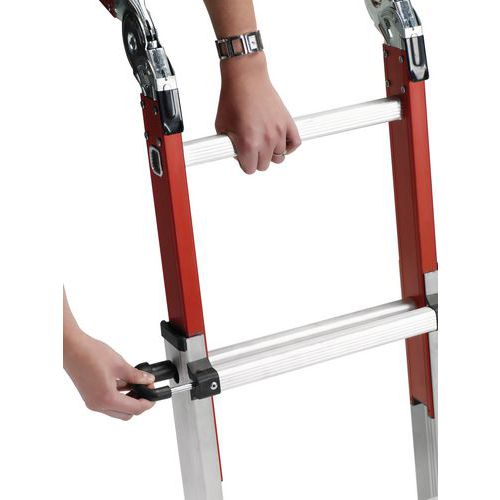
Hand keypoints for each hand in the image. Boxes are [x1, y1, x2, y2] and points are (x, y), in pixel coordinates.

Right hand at [64, 328, 155, 420]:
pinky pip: (108, 402)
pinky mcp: (89, 396)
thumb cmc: (90, 354)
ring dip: (128, 400)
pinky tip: (124, 382)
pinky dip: (118, 396)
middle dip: (139, 403)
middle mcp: (98, 405)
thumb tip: (147, 380)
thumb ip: (136, 375)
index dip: (148, 402)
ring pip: (117, 409)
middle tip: (146, 388)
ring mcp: (92, 402)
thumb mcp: (119, 365)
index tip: (154, 393)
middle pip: (126, 414)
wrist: (71, 348)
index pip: (134, 409)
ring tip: (136, 383)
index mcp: (107, 399)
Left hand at [215, 53, 300, 173]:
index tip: (242, 156)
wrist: (246, 78)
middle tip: (251, 147)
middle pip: (264, 165)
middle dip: (256, 158)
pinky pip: (295, 144)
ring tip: (263, 140)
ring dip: (270, 152)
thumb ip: (230, 146)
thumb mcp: (222, 127)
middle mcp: (266, 140)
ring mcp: (279, 131)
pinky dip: (289, 146)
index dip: (244, 163)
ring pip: (279, 157)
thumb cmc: (232, 99)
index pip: (250, 169)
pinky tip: (280, 142)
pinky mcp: (288, 122)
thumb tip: (238, 157)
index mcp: (248, 143)